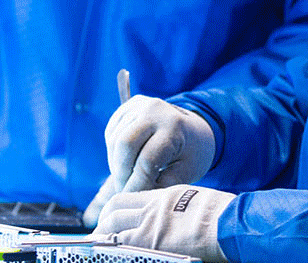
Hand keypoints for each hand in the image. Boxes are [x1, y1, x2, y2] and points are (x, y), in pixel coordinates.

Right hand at [86, 97, 215, 224]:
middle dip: (121, 174)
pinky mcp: (128, 108)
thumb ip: (164, 185)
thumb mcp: (187, 171)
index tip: (132, 201)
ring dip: (116, 165)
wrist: (195, 128)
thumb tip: (138, 198)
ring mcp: (139, 106)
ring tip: (126, 180)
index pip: (146, 161)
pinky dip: (114, 153)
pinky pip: (112, 134)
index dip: (136, 185)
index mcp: (174, 126)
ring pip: (115, 140)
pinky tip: (125, 165)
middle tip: (124, 193)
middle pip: (124, 144)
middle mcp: (154, 110)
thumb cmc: (192, 154)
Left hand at [93, 184, 234, 262]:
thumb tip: (167, 220)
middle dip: (103, 221)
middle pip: (115, 209)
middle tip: (99, 233)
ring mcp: (151, 224)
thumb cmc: (222, 217)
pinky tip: (110, 253)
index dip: (114, 209)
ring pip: (113, 226)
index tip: (109, 218)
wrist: (230, 224)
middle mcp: (153, 207)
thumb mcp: (195, 202)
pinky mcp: (151, 242)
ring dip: (104, 235)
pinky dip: (113, 248)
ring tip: (99, 245)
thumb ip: (174, 207)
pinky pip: (122, 243)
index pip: (128, 197)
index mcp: (165, 195)